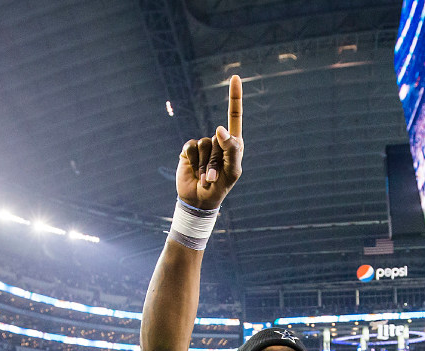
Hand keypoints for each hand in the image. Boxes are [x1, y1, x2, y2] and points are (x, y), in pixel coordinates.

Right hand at [177, 75, 243, 209]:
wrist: (199, 200)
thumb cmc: (221, 187)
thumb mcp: (233, 170)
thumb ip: (232, 148)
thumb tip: (219, 127)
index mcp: (233, 143)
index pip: (234, 116)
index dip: (234, 97)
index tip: (235, 77)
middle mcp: (217, 141)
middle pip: (217, 139)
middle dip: (216, 161)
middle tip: (215, 177)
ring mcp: (203, 145)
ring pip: (204, 144)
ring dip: (205, 164)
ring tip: (205, 176)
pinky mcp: (189, 150)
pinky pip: (191, 147)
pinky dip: (193, 161)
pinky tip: (194, 170)